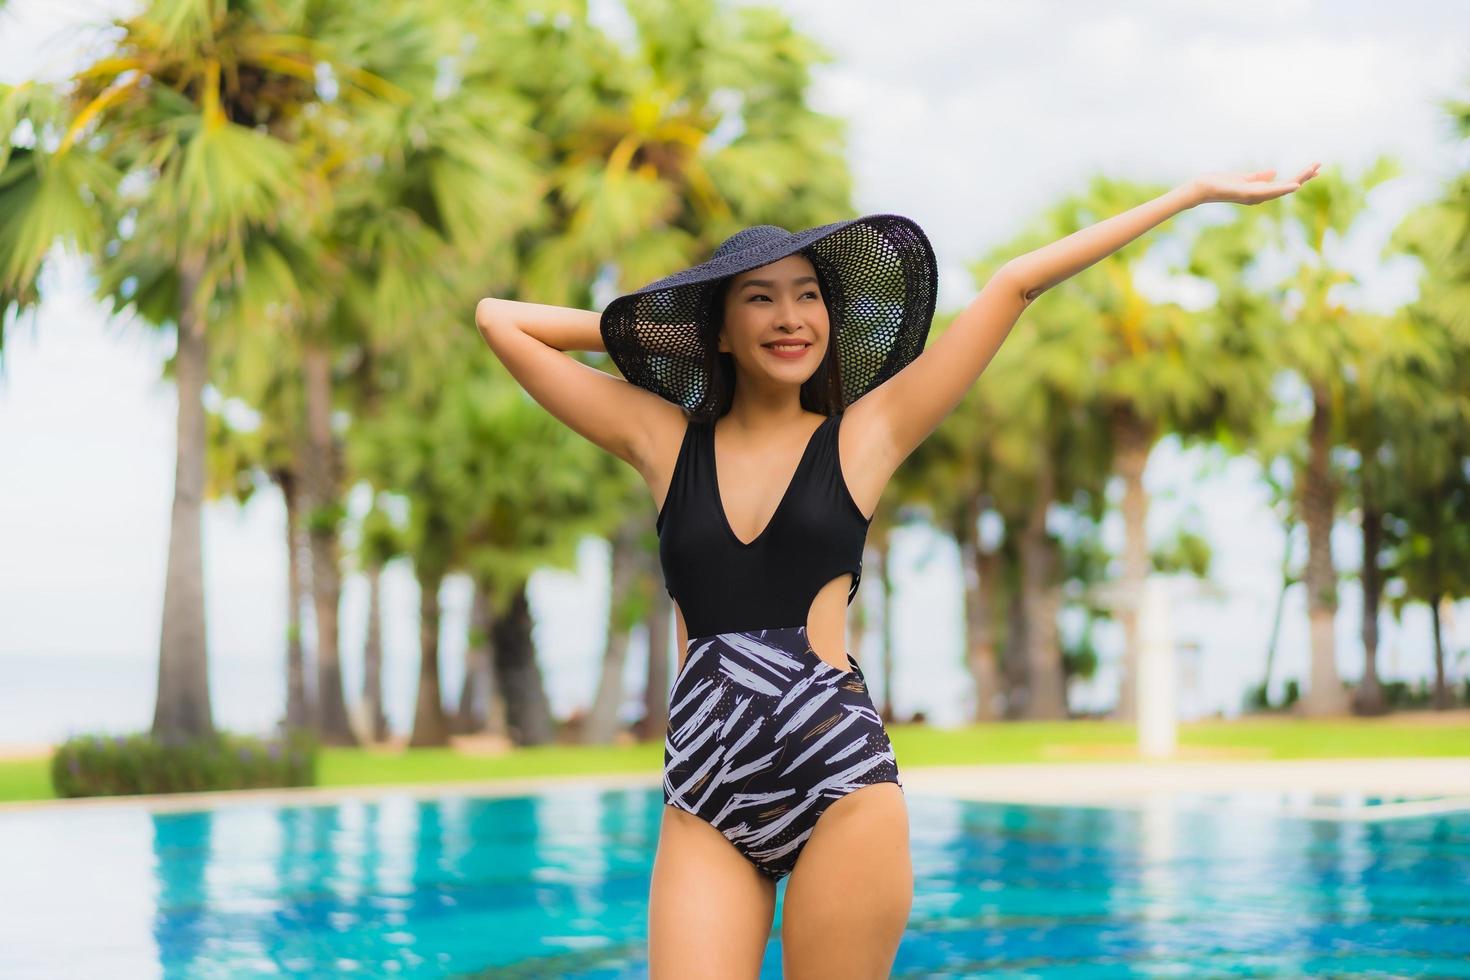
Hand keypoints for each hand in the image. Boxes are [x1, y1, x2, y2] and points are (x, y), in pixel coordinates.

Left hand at [1189, 162, 1320, 205]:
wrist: (1201, 188)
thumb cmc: (1220, 183)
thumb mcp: (1242, 178)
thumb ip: (1258, 177)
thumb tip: (1274, 172)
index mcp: (1260, 192)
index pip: (1285, 184)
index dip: (1300, 177)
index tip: (1315, 168)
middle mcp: (1259, 196)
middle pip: (1287, 187)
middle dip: (1304, 177)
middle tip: (1320, 166)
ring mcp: (1254, 196)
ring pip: (1281, 189)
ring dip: (1298, 180)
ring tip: (1313, 171)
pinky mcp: (1246, 194)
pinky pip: (1268, 192)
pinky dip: (1283, 189)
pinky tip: (1294, 185)